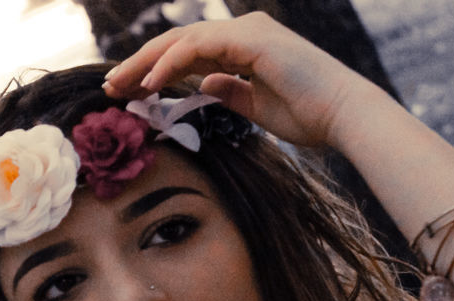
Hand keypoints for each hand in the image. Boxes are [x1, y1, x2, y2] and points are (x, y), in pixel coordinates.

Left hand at [102, 13, 382, 149]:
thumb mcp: (256, 107)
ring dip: (145, 64)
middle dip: (140, 65)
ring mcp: (247, 31)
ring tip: (120, 87)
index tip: (128, 92)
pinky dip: (169, 63)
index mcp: (244, 47)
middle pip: (178, 44)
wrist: (343, 116)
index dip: (155, 71)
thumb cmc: (309, 116)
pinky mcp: (250, 39)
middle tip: (110, 88)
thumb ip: (229, 92)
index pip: (188, 54)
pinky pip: (197, 47)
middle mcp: (244, 32)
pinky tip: (148, 83)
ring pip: (181, 41)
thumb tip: (203, 85)